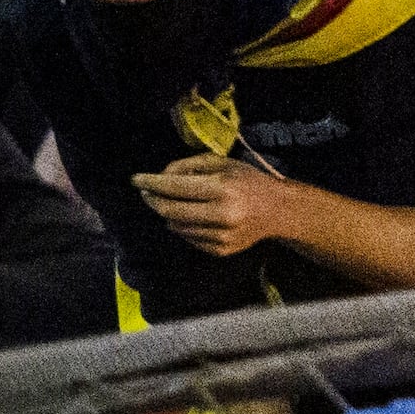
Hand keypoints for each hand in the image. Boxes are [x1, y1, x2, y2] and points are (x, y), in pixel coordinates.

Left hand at [138, 158, 299, 258]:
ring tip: (176, 203)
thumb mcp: (223, 163)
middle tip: (147, 192)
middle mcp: (221, 215)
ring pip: (176, 226)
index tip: (136, 179)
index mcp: (222, 189)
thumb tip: (160, 178)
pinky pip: (188, 238)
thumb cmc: (249, 181)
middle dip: (153, 200)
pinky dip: (184, 226)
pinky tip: (194, 216)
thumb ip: (189, 165)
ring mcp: (220, 236)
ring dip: (168, 214)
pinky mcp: (220, 250)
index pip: (174, 187)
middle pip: (169, 211)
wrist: (278, 211)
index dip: (151, 183)